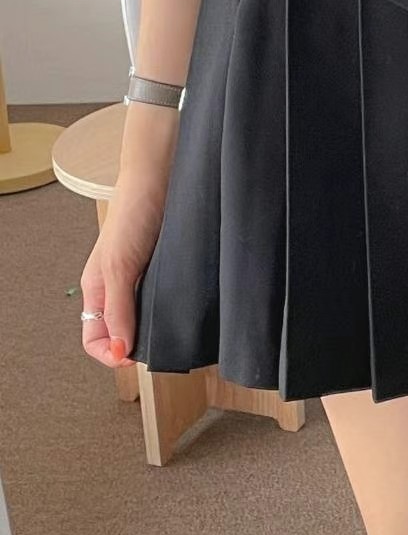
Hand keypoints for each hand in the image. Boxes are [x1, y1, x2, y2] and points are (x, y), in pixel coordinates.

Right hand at [79, 172, 167, 369]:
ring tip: (174, 327)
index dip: (111, 353)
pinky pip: (166, 298)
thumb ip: (119, 309)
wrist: (162, 177)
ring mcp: (142, 277)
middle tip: (161, 346)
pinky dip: (173, 307)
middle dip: (137, 344)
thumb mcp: (119, 266)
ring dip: (157, 326)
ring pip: (146, 317)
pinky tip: (186, 306)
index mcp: (96, 289)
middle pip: (122, 332)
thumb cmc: (133, 214)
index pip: (95, 338)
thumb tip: (120, 351)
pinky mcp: (165, 267)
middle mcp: (118, 287)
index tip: (135, 357)